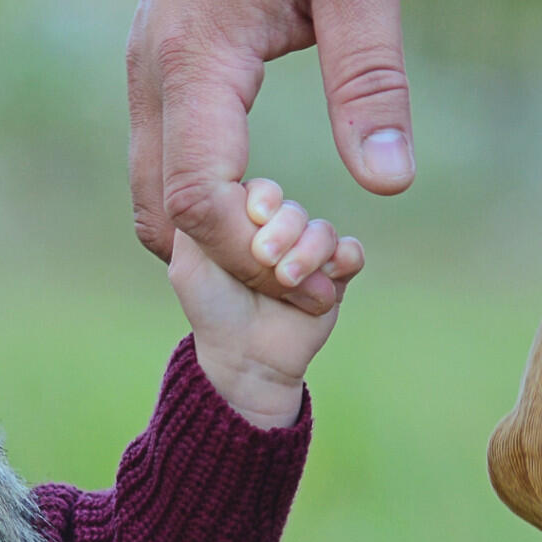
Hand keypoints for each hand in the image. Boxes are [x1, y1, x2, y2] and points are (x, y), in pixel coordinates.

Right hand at [127, 0, 412, 314]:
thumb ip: (370, 80)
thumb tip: (388, 182)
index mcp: (196, 60)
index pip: (200, 196)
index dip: (254, 256)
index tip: (318, 279)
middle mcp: (152, 77)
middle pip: (164, 215)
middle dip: (231, 265)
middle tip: (309, 281)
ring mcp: (147, 78)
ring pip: (154, 199)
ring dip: (212, 244)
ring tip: (292, 253)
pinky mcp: (162, 78)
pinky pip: (164, 169)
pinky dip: (203, 211)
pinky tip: (264, 216)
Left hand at [168, 178, 363, 428]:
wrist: (245, 359)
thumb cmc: (212, 310)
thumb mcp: (188, 263)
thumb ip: (196, 220)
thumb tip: (217, 181)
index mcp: (246, 224)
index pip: (263, 192)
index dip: (263, 199)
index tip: (255, 216)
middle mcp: (280, 235)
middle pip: (294, 210)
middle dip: (284, 231)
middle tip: (266, 258)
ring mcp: (310, 255)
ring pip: (323, 231)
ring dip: (308, 252)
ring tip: (288, 280)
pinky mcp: (336, 279)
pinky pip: (352, 253)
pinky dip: (344, 259)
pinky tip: (328, 277)